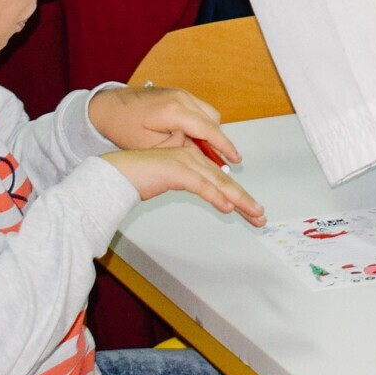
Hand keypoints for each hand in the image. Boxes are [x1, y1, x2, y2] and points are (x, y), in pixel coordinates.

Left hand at [90, 83, 237, 161]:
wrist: (106, 106)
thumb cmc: (122, 125)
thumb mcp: (150, 146)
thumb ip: (178, 149)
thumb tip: (198, 154)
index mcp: (175, 110)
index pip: (209, 129)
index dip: (224, 146)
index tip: (235, 159)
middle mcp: (182, 97)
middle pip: (213, 120)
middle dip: (217, 141)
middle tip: (218, 162)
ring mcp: (180, 93)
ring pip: (207, 114)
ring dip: (208, 132)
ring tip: (201, 153)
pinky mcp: (177, 94)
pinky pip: (198, 110)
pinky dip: (199, 124)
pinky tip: (190, 140)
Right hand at [103, 146, 265, 227]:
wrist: (115, 173)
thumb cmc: (138, 178)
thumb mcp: (169, 181)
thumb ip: (188, 182)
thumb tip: (210, 195)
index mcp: (193, 158)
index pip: (221, 179)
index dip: (239, 196)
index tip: (252, 210)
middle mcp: (193, 157)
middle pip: (225, 182)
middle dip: (245, 200)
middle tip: (260, 216)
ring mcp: (186, 162)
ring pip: (219, 184)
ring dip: (239, 200)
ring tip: (254, 213)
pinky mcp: (177, 171)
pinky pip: (201, 186)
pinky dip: (216, 197)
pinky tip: (227, 207)